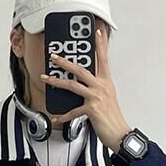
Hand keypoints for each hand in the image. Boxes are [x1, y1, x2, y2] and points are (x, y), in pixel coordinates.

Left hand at [40, 28, 131, 151]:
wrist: (119, 133)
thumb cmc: (113, 117)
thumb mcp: (108, 97)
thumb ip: (98, 88)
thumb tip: (85, 84)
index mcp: (106, 82)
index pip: (103, 59)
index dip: (100, 44)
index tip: (97, 32)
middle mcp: (101, 87)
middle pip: (81, 69)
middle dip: (65, 62)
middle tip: (54, 56)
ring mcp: (96, 97)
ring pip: (73, 85)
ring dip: (57, 81)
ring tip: (46, 78)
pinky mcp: (92, 109)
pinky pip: (73, 111)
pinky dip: (63, 115)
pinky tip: (56, 117)